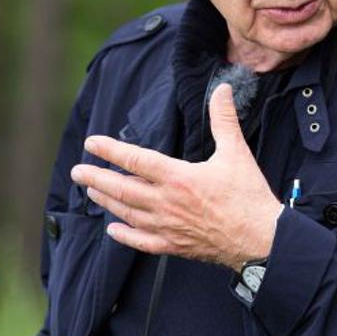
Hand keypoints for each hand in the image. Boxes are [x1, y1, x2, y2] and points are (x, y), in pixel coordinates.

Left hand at [70, 84, 284, 269]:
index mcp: (178, 177)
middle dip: (96, 178)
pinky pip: (141, 242)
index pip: (136, 160)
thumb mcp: (236, 152)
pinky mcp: (174, 246)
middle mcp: (166, 203)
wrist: (260, 239)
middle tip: (76, 171)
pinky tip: (113, 230)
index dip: (110, 150)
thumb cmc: (248, 196)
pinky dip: (124, 235)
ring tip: (91, 191)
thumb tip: (223, 89)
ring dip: (107, 201)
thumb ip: (224, 119)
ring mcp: (167, 227)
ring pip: (127, 213)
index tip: (91, 143)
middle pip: (122, 189)